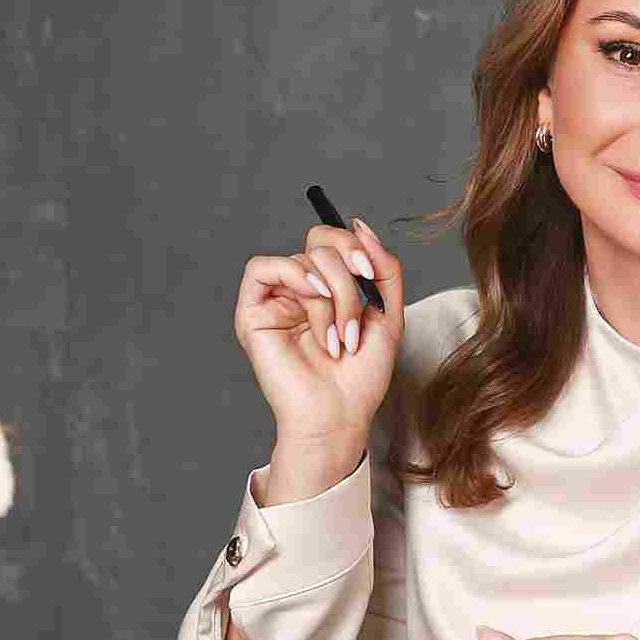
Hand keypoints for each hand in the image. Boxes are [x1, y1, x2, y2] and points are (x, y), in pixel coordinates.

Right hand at [233, 217, 404, 449]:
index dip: (353, 245)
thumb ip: (383, 267)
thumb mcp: (388, 313)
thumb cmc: (360, 376)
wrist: (339, 415)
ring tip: (338, 336)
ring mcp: (274, 302)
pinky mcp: (251, 315)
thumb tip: (359, 224)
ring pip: (302, 261)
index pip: (332, 242)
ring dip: (332, 296)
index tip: (369, 270)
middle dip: (347, 276)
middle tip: (358, 313)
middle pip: (319, 245)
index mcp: (326, 290)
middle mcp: (298, 292)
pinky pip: (261, 268)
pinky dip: (294, 275)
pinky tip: (313, 298)